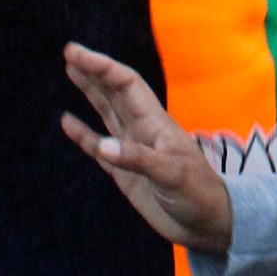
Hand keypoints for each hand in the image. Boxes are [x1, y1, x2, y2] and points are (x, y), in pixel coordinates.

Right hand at [59, 44, 234, 251]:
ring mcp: (133, 150)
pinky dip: (83, 135)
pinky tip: (68, 122)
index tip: (76, 54)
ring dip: (90, 93)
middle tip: (70, 52)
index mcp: (155, 124)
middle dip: (94, 72)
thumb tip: (102, 146)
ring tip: (71, 71)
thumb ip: (138, 159)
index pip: (126, 85)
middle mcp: (142, 131)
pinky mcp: (126, 173)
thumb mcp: (172, 175)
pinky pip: (99, 149)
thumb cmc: (198, 195)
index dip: (102, 68)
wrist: (208, 224)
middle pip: (115, 92)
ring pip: (107, 113)